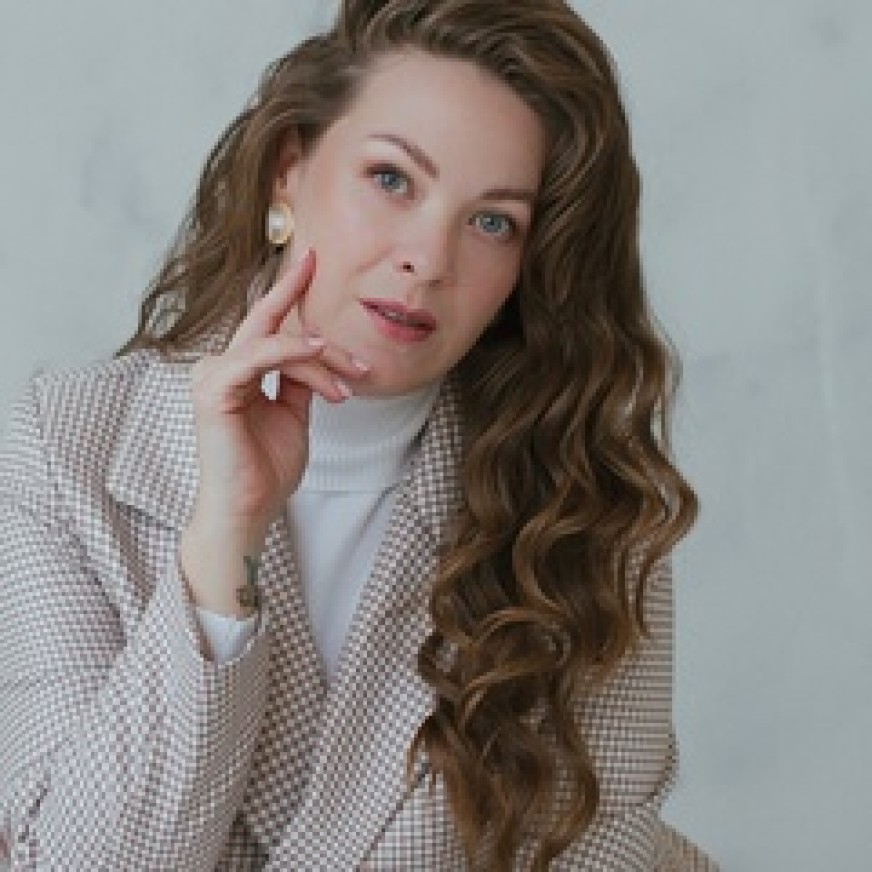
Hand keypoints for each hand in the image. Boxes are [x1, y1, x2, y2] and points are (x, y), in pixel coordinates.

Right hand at [180, 249, 368, 614]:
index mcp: (237, 372)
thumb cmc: (265, 468)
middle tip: (316, 261)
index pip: (265, 326)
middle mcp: (221, 368)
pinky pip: (260, 358)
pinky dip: (294, 352)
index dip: (285, 293)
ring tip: (354, 374)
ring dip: (322, 355)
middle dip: (293, 291)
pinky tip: (323, 353)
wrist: (249, 509)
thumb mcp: (293, 416)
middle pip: (267, 323)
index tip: (308, 263)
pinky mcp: (214, 390)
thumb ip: (299, 383)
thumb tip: (318, 355)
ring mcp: (213, 376)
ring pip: (275, 343)